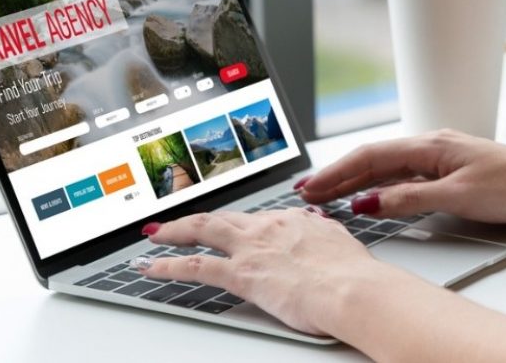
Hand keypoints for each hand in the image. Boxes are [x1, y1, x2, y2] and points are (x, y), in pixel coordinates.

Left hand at [136, 209, 381, 334]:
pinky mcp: (241, 274)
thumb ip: (322, 232)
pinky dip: (168, 265)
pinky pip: (194, 266)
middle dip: (193, 221)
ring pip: (201, 231)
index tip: (225, 228)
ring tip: (155, 235)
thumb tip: (319, 226)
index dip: (235, 224)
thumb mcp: (340, 241)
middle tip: (173, 224)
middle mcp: (266, 228)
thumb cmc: (353, 273)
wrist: (353, 288)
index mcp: (291, 221)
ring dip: (173, 232)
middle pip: (220, 218)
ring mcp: (251, 249)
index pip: (254, 219)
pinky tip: (151, 267)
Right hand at [300, 129, 505, 223]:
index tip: (312, 187)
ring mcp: (439, 159)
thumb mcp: (458, 195)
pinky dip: (380, 187)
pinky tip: (370, 197)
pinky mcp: (448, 172)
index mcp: (429, 145)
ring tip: (327, 194)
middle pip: (372, 160)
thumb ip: (410, 199)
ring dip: (355, 181)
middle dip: (338, 175)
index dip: (337, 173)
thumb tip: (369, 202)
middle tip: (307, 191)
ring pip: (386, 169)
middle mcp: (430, 147)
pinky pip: (403, 177)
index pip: (370, 157)